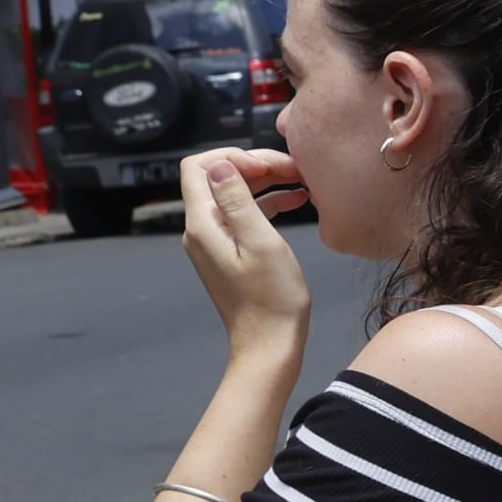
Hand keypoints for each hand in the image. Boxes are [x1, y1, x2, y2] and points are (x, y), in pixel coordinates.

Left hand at [179, 150, 311, 364]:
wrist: (270, 344)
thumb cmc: (272, 298)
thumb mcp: (261, 243)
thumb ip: (239, 201)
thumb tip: (220, 165)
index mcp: (204, 224)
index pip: (199, 167)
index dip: (232, 157)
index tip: (269, 166)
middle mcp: (201, 229)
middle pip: (218, 177)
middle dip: (255, 166)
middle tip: (295, 169)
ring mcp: (215, 241)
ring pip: (234, 194)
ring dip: (266, 182)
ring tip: (302, 181)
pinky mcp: (230, 251)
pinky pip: (244, 215)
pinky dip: (268, 202)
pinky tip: (297, 200)